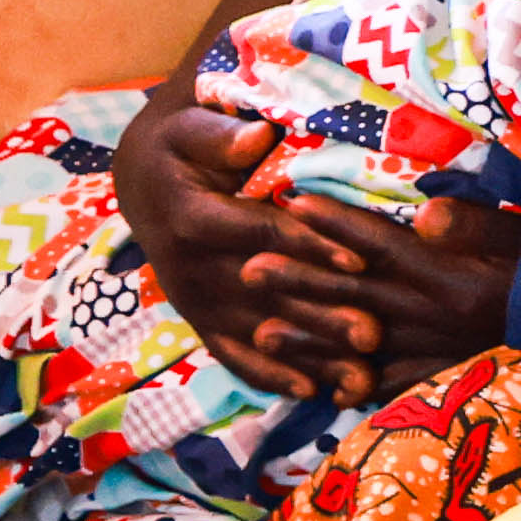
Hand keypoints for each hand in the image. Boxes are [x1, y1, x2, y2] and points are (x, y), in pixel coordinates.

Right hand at [111, 102, 516, 402]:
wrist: (146, 179)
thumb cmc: (184, 143)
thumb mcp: (193, 125)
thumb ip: (220, 134)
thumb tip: (252, 138)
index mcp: (193, 218)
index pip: (259, 234)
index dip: (309, 246)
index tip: (359, 261)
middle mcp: (191, 267)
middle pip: (267, 296)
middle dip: (321, 316)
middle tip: (374, 336)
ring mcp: (197, 299)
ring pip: (259, 333)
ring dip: (310, 358)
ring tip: (360, 379)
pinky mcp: (202, 318)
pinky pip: (234, 353)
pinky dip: (271, 375)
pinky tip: (314, 395)